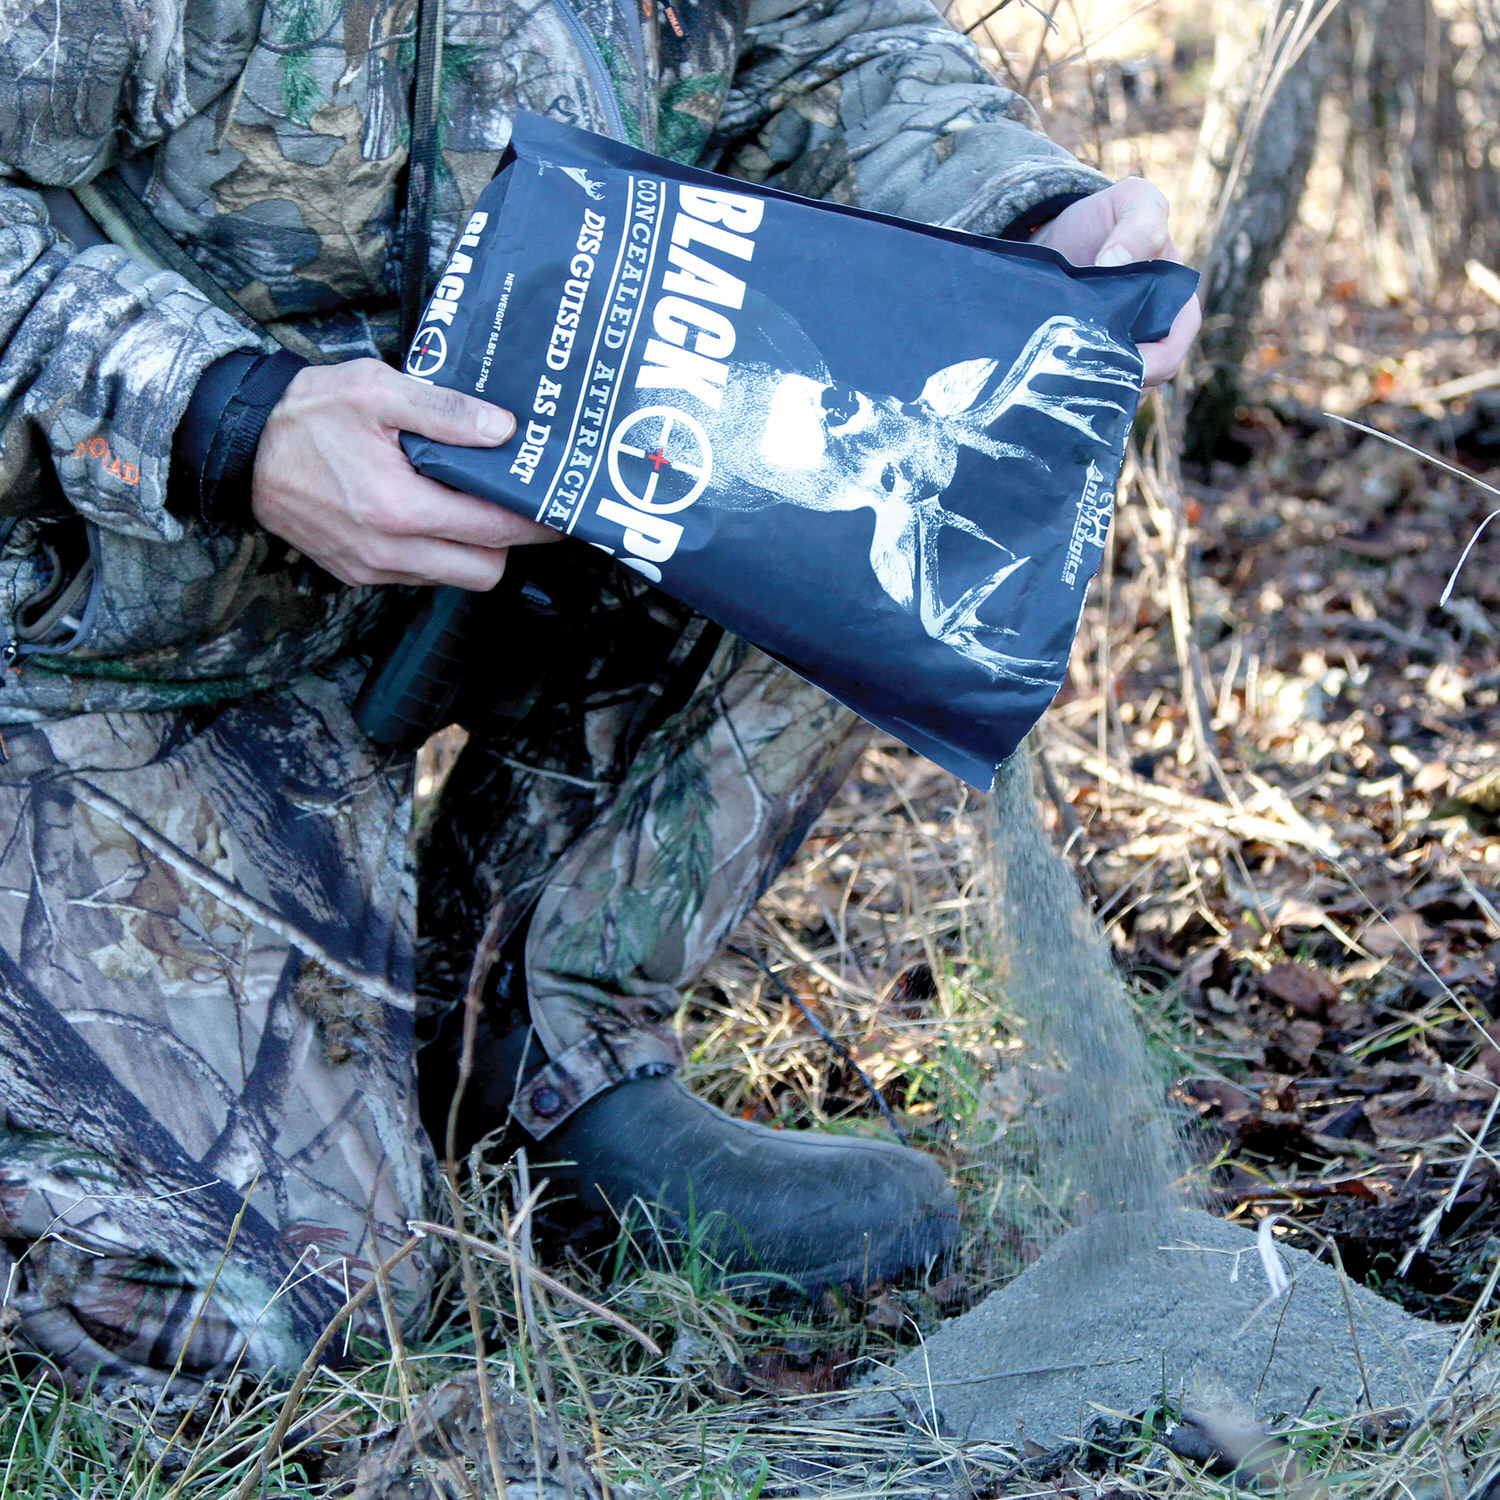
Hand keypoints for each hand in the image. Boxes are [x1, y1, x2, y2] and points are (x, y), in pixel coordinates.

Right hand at [251, 359, 556, 588]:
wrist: (241, 446)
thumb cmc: (308, 413)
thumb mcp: (377, 390)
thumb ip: (445, 412)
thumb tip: (503, 430)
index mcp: (399, 508)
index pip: (493, 531)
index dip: (534, 524)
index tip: (558, 512)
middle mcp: (388, 551)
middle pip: (484, 571)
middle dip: (508, 544)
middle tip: (517, 507)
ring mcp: (371, 568)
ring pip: (453, 578)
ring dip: (473, 550)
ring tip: (475, 505)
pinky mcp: (356, 573)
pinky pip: (419, 576)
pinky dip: (438, 552)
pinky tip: (434, 514)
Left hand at [1030, 179, 1202, 387]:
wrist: (1060, 233)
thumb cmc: (1109, 216)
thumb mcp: (1133, 202)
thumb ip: (1138, 225)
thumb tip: (1115, 262)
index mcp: (1176, 308)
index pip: (1170, 353)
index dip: (1148, 364)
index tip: (1115, 359)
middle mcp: (1150, 339)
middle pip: (1139, 381)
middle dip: (1112, 381)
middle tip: (1072, 372)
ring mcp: (1118, 354)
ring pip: (1111, 390)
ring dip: (1087, 388)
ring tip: (1057, 377)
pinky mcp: (1086, 362)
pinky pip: (1083, 388)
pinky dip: (1067, 387)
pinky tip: (1046, 380)